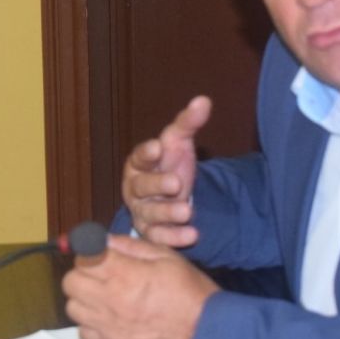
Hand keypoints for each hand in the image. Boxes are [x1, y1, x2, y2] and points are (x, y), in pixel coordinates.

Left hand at [62, 235, 219, 338]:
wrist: (204, 334)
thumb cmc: (189, 291)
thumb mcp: (166, 256)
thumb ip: (131, 246)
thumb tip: (104, 240)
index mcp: (123, 274)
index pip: (83, 255)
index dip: (89, 250)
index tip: (99, 253)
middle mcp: (108, 299)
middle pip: (70, 281)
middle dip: (83, 273)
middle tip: (101, 274)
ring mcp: (107, 326)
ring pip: (72, 307)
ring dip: (84, 298)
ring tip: (104, 297)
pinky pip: (83, 332)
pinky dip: (91, 324)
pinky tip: (108, 318)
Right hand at [122, 95, 211, 246]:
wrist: (173, 194)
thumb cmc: (169, 164)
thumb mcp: (179, 142)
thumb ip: (188, 123)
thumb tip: (204, 100)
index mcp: (138, 163)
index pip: (138, 157)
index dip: (146, 153)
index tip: (157, 148)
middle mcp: (136, 189)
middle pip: (141, 187)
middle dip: (157, 185)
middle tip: (176, 183)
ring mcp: (142, 212)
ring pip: (150, 214)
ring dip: (167, 214)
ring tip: (186, 212)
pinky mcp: (152, 233)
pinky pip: (159, 237)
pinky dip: (174, 238)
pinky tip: (192, 235)